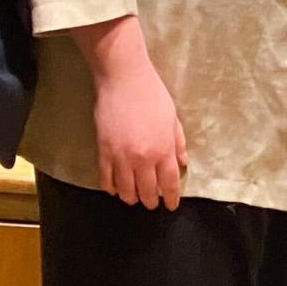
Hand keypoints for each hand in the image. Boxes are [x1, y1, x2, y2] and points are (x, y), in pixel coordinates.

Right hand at [85, 24, 186, 210]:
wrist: (124, 80)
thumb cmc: (152, 94)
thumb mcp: (172, 117)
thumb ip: (178, 142)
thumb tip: (183, 162)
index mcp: (164, 149)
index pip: (169, 183)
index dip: (171, 197)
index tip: (171, 205)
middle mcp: (143, 158)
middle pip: (147, 190)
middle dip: (151, 201)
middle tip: (152, 205)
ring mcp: (121, 157)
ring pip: (125, 189)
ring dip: (131, 198)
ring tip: (134, 199)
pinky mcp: (103, 152)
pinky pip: (106, 178)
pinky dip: (110, 188)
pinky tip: (114, 190)